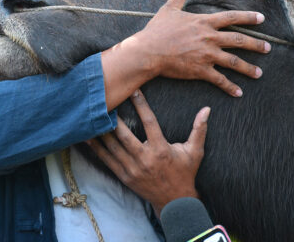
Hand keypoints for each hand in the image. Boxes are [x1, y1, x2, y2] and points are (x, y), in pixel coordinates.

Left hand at [87, 90, 209, 216]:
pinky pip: (106, 160)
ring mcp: (132, 169)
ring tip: (92, 114)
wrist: (175, 202)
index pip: (149, 122)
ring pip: (112, 147)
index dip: (141, 105)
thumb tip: (207, 109)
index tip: (133, 90)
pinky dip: (96, 148)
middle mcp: (145, 159)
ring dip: (101, 131)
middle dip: (113, 118)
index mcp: (161, 150)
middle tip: (105, 101)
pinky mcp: (124, 176)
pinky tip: (86, 136)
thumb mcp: (195, 152)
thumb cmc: (185, 173)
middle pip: (124, 135)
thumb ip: (199, 129)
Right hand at [135, 0, 269, 96]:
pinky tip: (238, 92)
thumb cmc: (157, 30)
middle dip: (256, 45)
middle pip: (239, 40)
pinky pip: (220, 79)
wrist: (148, 51)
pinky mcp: (201, 70)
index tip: (262, 19)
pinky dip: (230, 87)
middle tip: (268, 48)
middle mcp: (210, 38)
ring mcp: (207, 55)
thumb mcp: (169, 8)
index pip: (232, 18)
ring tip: (259, 73)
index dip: (248, 17)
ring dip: (248, 68)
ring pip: (234, 61)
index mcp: (204, 22)